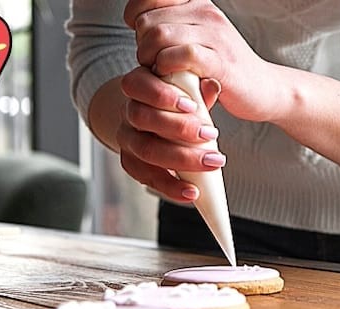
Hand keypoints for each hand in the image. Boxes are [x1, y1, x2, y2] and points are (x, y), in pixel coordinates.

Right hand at [117, 66, 222, 202]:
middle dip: (179, 128)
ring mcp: (127, 139)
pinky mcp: (130, 162)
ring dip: (182, 159)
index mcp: (138, 86)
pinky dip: (171, 186)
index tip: (192, 105)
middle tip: (211, 135)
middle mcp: (127, 112)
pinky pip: (147, 177)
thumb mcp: (185, 89)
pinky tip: (192, 191)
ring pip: (146, 150)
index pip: (138, 85)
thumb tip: (212, 85)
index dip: (161, 95)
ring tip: (211, 163)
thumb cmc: (173, 101)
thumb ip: (197, 89)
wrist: (149, 117)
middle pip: (143, 118)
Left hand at [124, 0, 279, 121]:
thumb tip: (137, 22)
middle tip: (153, 63)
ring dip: (151, 59)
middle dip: (141, 46)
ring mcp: (215, 36)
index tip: (142, 36)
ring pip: (160, 35)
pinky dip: (168, 68)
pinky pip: (182, 56)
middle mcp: (207, 12)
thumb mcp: (198, 37)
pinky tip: (173, 78)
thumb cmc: (223, 67)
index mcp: (199, 3)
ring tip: (160, 71)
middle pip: (148, 21)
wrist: (264, 88)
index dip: (135, 16)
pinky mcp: (221, 62)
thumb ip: (173, 25)